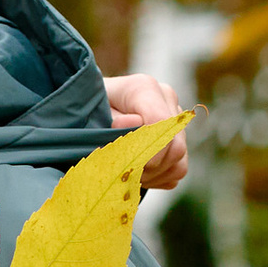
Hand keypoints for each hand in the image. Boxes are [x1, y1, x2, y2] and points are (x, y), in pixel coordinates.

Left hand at [101, 71, 189, 195]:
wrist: (91, 114)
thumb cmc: (88, 114)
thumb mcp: (92, 116)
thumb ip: (111, 120)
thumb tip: (134, 122)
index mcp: (145, 88)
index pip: (160, 123)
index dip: (145, 150)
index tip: (126, 165)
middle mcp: (166, 99)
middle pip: (174, 145)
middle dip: (149, 167)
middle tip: (123, 174)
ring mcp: (175, 119)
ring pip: (179, 159)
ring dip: (153, 175)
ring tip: (128, 175)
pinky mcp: (179, 139)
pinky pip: (179, 168)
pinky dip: (159, 178)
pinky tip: (138, 176)